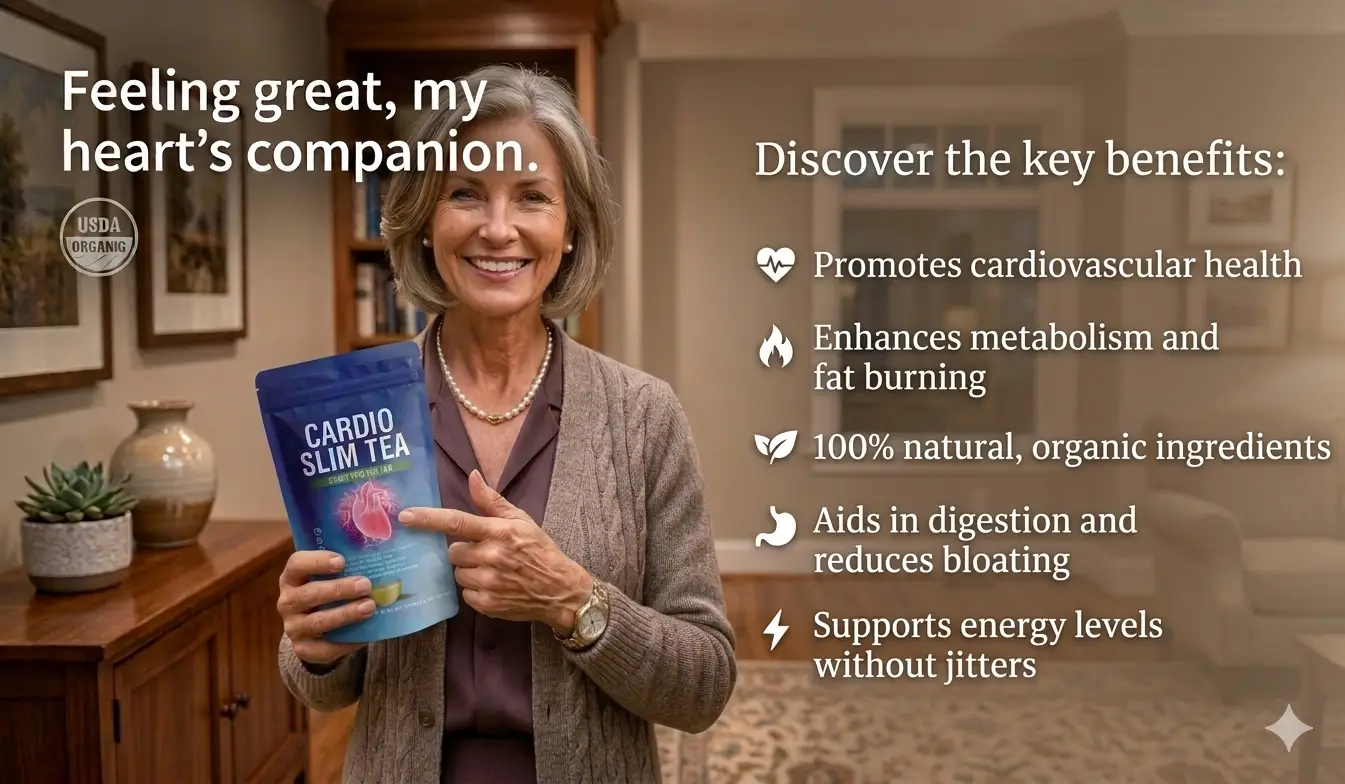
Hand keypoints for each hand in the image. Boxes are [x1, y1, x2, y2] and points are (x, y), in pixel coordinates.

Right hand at [276, 551, 374, 664]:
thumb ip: (348, 565)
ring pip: (317, 621)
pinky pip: (323, 648)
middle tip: (365, 585)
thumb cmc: (329, 592)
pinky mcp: (302, 648)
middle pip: (309, 594)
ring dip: (345, 614)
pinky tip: (365, 635)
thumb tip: (384, 549)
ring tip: (370, 607)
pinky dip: (346, 643)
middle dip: (339, 589)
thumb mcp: (331, 576)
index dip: (317, 562)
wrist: (318, 630)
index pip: (296, 564)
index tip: (341, 561)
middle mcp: (287, 601)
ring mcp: (293, 627)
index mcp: (292, 577)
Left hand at [399, 469, 591, 633]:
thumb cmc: (539, 550)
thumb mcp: (520, 520)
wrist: (559, 590)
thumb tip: (472, 476)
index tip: (405, 515)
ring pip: (458, 573)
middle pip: (452, 552)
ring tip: (493, 570)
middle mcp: (491, 557)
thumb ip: (492, 501)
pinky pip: (466, 593)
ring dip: (469, 570)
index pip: (456, 521)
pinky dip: (476, 589)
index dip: (428, 519)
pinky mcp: (487, 604)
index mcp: (498, 532)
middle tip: (484, 552)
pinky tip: (494, 585)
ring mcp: (488, 582)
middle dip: (464, 551)